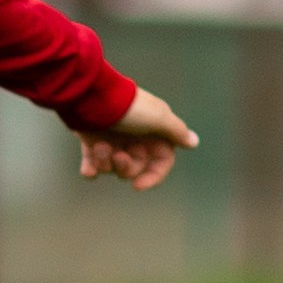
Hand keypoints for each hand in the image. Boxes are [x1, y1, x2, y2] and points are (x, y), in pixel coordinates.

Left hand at [76, 85, 196, 190]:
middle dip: (125, 167)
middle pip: (135, 169)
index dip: (153, 177)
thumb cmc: (128, 108)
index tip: (137, 185)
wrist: (91, 96)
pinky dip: (91, 168)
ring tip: (100, 146)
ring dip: (106, 162)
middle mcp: (135, 138)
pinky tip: (88, 167)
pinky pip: (92, 166)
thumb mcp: (159, 117)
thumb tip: (194, 142)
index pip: (161, 163)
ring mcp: (113, 140)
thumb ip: (177, 131)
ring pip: (112, 169)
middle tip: (118, 155)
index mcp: (154, 132)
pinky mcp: (92, 142)